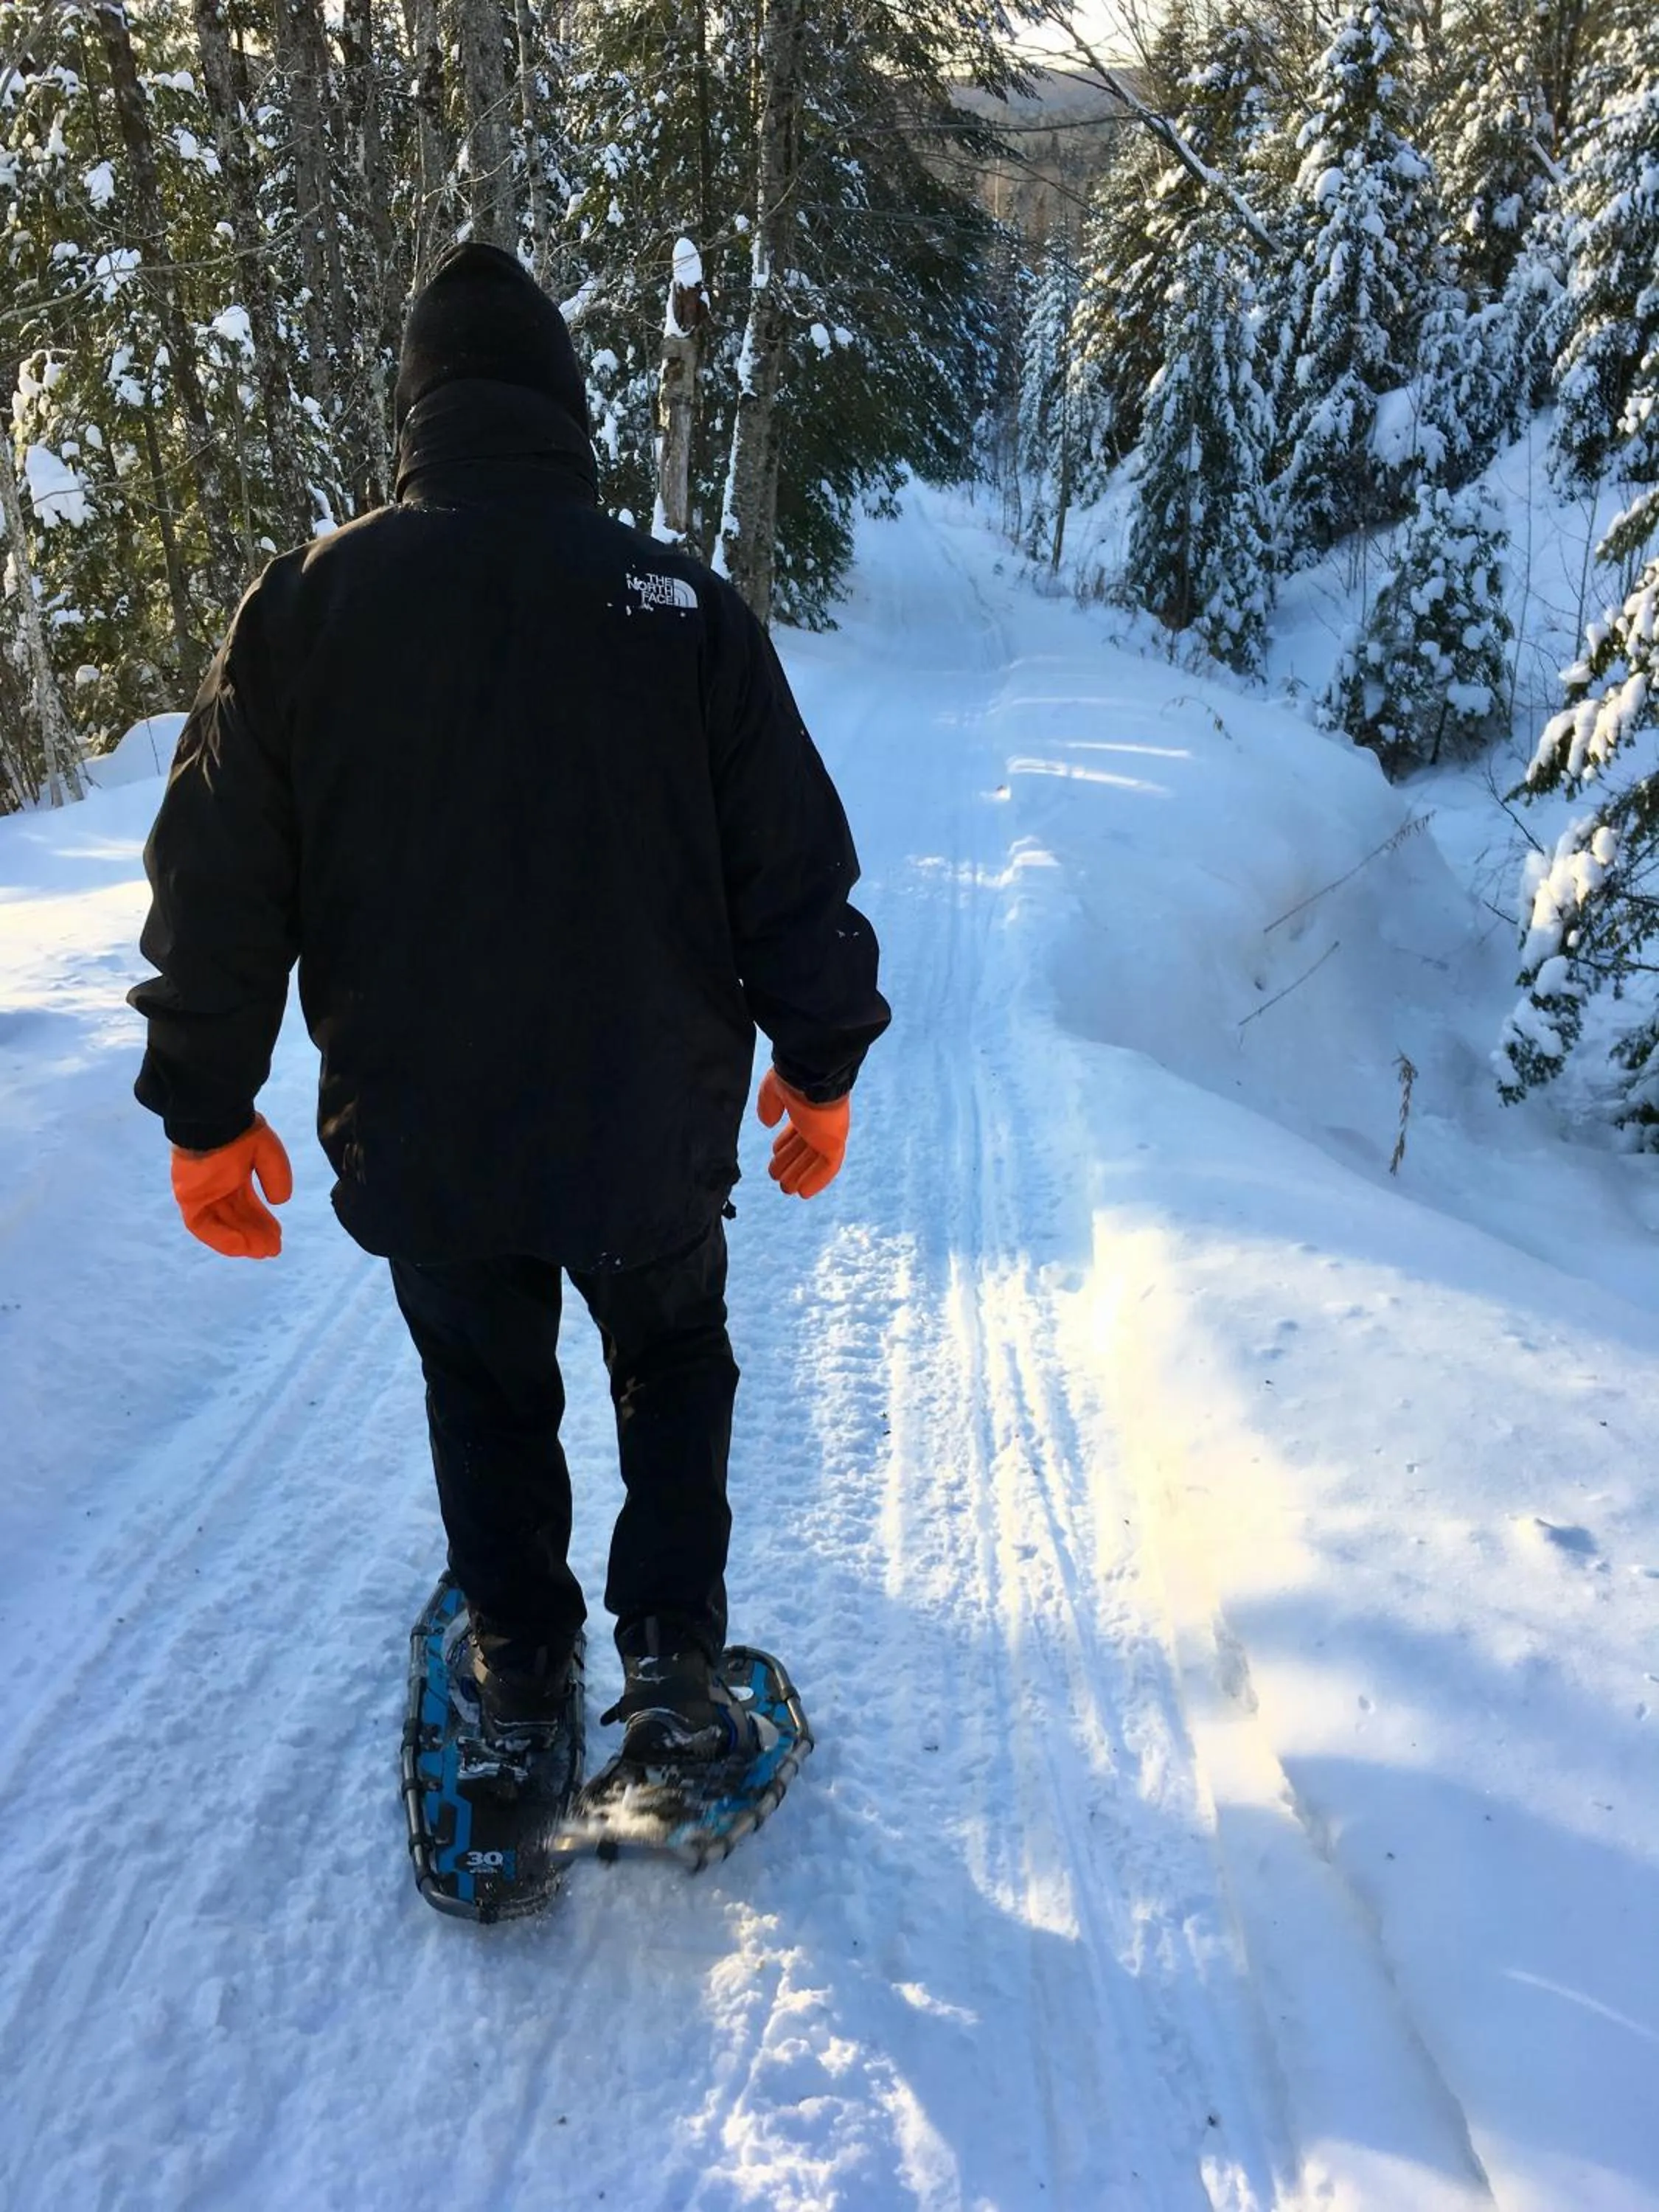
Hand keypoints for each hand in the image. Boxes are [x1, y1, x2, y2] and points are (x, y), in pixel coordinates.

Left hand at [171, 1114, 292, 1257]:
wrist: (213, 1120)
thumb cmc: (240, 1131)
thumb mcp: (268, 1154)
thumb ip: (276, 1176)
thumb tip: (280, 1202)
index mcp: (233, 1173)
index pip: (247, 1204)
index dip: (263, 1222)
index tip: (277, 1237)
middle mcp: (216, 1185)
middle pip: (236, 1217)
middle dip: (255, 1234)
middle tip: (273, 1249)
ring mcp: (200, 1192)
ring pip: (221, 1224)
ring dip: (241, 1240)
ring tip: (261, 1251)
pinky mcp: (187, 1197)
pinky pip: (201, 1225)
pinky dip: (220, 1238)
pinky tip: (242, 1247)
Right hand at [756, 1069, 849, 1198]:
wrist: (810, 1074)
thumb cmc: (793, 1077)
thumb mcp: (774, 1090)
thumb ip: (769, 1105)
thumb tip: (767, 1123)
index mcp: (808, 1105)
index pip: (798, 1129)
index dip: (786, 1143)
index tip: (775, 1154)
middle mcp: (820, 1119)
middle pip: (805, 1147)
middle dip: (791, 1163)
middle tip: (778, 1179)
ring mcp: (829, 1132)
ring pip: (814, 1159)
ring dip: (800, 1175)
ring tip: (785, 1189)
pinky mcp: (835, 1142)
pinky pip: (828, 1167)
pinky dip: (816, 1180)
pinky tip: (803, 1193)